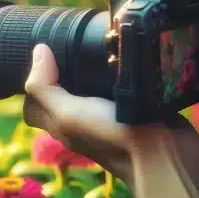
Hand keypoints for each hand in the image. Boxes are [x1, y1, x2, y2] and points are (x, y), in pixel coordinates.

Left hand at [22, 0, 198, 186]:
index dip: (35, 76)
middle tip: (70, 42)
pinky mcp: (130, 109)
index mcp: (60, 123)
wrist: (164, 155)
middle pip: (59, 92)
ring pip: (88, 88)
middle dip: (61, 68)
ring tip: (93, 44)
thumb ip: (46, 87)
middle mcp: (79, 120)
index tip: (46, 49)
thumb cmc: (110, 135)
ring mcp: (105, 115)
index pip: (34, 101)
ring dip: (89, 68)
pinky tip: (120, 56)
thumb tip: (38, 51)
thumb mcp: (68, 113)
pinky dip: (115, 73)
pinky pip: (115, 88)